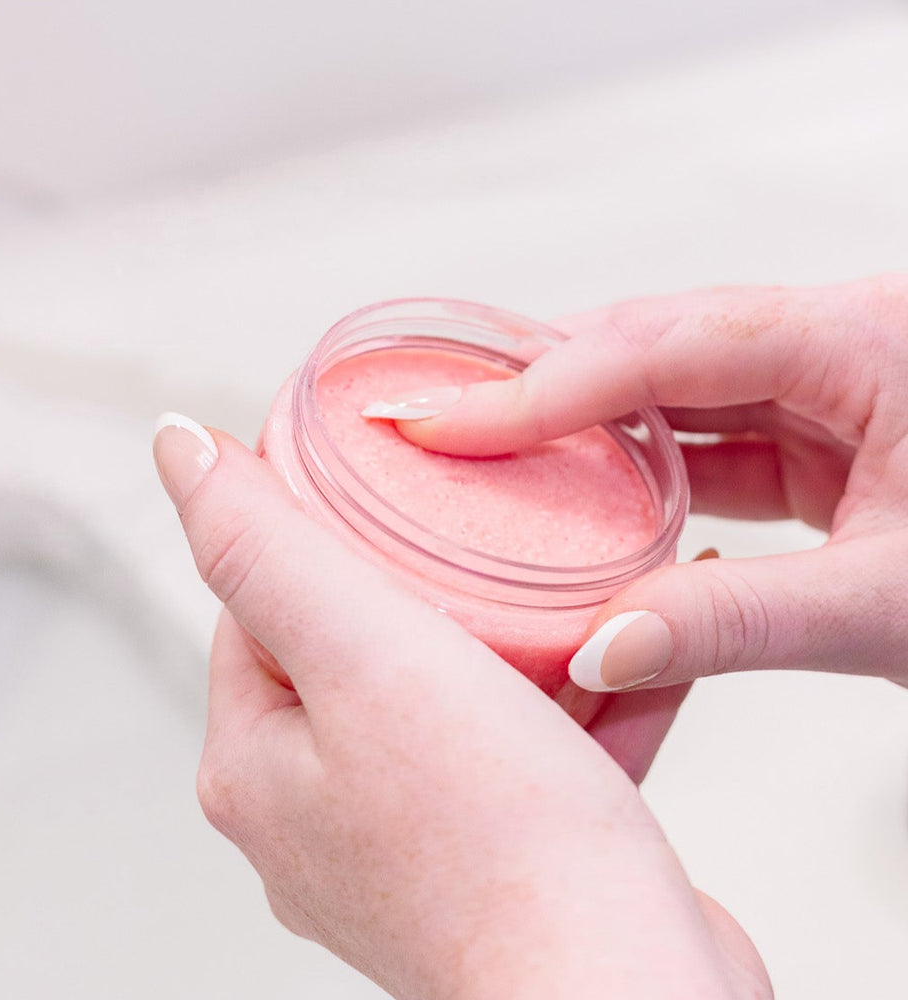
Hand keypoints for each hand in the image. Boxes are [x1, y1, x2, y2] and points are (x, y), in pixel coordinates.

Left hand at [153, 418, 768, 999]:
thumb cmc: (499, 848)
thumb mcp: (362, 652)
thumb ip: (263, 546)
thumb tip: (176, 447)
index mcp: (257, 765)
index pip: (258, 606)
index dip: (316, 530)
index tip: (376, 478)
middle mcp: (318, 812)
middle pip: (357, 645)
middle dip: (425, 580)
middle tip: (481, 522)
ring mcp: (410, 841)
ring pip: (450, 695)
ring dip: (511, 636)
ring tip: (565, 577)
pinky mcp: (495, 857)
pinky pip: (519, 747)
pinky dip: (565, 697)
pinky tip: (615, 646)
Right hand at [387, 276, 907, 692]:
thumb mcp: (895, 603)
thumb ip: (743, 624)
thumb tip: (607, 645)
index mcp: (866, 341)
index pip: (663, 346)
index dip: (538, 388)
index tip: (445, 419)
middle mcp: (836, 342)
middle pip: (650, 340)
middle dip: (537, 382)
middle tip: (439, 419)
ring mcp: (824, 383)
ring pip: (667, 381)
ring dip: (575, 418)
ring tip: (483, 447)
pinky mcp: (818, 430)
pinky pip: (701, 428)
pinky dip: (631, 459)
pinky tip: (578, 488)